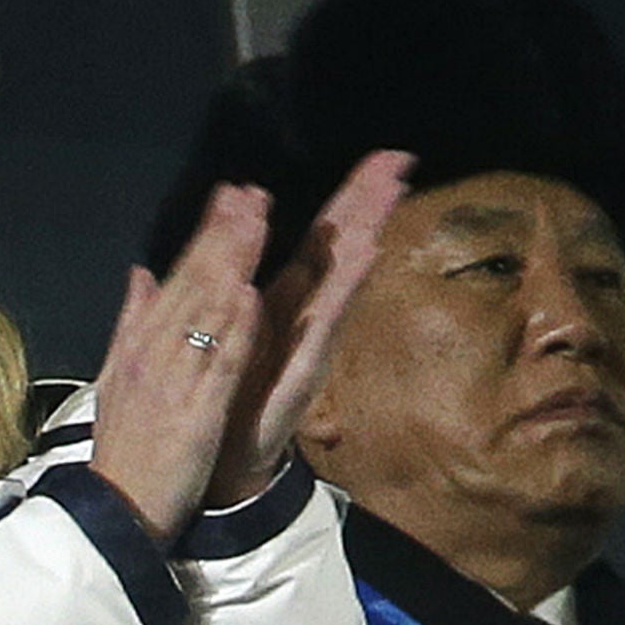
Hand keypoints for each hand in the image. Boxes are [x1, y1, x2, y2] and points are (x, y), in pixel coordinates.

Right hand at [90, 184, 266, 543]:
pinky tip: (250, 297)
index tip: (230, 198)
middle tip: (253, 194)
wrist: (113, 509)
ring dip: (232, 265)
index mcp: (137, 346)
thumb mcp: (117, 377)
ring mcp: (173, 383)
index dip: (205, 237)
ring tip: (258, 223)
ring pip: (205, 314)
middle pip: (191, 285)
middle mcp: (153, 356)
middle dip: (224, 237)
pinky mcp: (195, 416)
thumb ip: (130, 322)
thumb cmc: (124, 449)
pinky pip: (216, 367)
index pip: (175, 280)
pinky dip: (232, 331)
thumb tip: (139, 272)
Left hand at [204, 150, 410, 506]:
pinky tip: (364, 261)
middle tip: (401, 160)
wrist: (224, 467)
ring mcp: (309, 347)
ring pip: (341, 283)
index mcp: (285, 302)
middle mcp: (305, 318)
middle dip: (369, 204)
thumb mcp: (233, 329)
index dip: (350, 197)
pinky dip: (343, 294)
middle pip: (340, 250)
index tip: (382, 157)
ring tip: (388, 199)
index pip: (322, 238)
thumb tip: (239, 229)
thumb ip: (235, 278)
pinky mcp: (302, 376)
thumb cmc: (230, 399)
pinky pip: (324, 329)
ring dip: (364, 240)